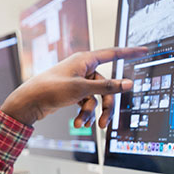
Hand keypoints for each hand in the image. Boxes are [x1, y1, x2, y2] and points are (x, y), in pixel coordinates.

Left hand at [1, 47, 146, 126]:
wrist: (29, 102)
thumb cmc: (51, 89)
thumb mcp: (82, 89)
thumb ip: (107, 87)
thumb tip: (128, 84)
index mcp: (85, 60)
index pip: (113, 54)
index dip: (130, 52)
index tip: (144, 50)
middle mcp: (83, 68)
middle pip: (106, 86)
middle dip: (106, 106)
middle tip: (105, 122)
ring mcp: (78, 81)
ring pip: (96, 97)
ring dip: (91, 113)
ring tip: (82, 124)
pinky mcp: (73, 92)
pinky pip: (87, 102)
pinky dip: (84, 113)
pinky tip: (78, 123)